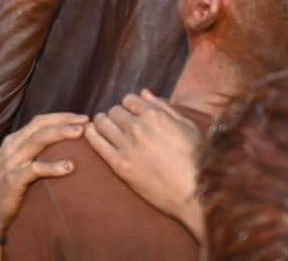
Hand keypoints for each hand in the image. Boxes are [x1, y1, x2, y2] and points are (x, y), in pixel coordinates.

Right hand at [0, 112, 87, 239]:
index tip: (83, 118)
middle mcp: (12, 146)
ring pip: (37, 140)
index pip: (39, 121)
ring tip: (80, 134)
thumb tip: (60, 148)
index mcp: (14, 140)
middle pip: (40, 126)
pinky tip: (69, 167)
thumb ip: (32, 154)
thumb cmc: (5, 188)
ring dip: (60, 134)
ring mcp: (11, 162)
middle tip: (87, 121)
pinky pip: (35, 169)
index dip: (61, 117)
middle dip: (64, 120)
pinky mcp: (13, 180)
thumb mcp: (16, 164)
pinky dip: (53, 167)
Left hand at [85, 90, 203, 235]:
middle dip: (118, 115)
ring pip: (102, 123)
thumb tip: (144, 92)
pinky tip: (90, 132)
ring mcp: (127, 146)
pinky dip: (91, 134)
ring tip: (105, 126)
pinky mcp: (119, 165)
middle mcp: (137, 127)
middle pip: (115, 111)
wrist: (195, 194)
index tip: (131, 113)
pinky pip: (97, 143)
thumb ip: (164, 107)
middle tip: (120, 124)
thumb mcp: (187, 127)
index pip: (129, 100)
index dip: (130, 106)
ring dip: (102, 122)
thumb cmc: (197, 160)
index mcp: (155, 116)